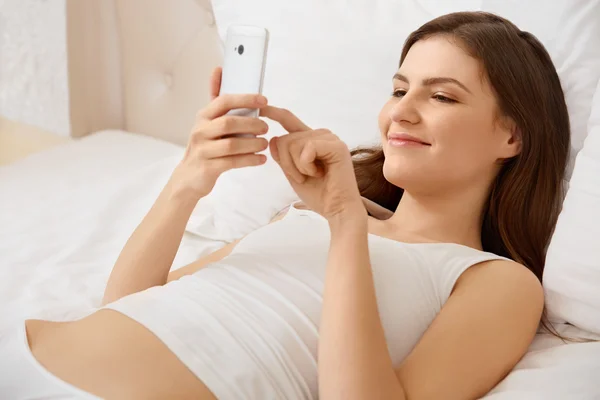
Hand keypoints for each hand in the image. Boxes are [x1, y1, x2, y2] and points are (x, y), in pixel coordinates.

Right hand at [172, 67, 269, 198]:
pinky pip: (232, 162)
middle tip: (266, 127)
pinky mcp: (208, 167)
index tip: (263, 100)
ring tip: (264, 144)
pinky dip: (249, 160)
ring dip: (252, 144)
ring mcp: (203, 150)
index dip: (245, 99)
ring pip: (231, 145)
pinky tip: (261, 159)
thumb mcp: (207, 121)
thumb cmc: (204, 146)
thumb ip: (216, 98)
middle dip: (251, 124)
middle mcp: (200, 131)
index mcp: (203, 117)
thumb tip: (219, 70)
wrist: (188, 177)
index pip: (224, 101)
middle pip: (228, 123)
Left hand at [261, 106, 365, 221]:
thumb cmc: (318, 194)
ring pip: (293, 144)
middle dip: (287, 163)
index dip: (274, 113)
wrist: (336, 209)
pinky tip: (320, 173)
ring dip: (297, 167)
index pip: (289, 121)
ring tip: (312, 176)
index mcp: (310, 140)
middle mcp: (320, 135)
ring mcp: (329, 139)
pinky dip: (306, 165)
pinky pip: (307, 148)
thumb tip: (272, 139)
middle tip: (303, 177)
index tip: (261, 108)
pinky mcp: (336, 146)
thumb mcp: (292, 173)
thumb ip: (283, 157)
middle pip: (285, 138)